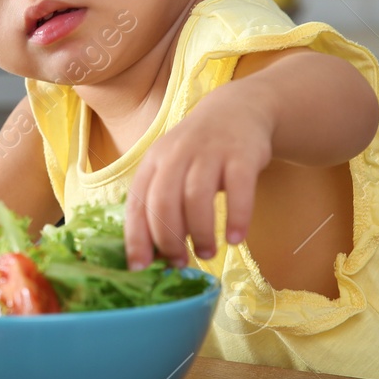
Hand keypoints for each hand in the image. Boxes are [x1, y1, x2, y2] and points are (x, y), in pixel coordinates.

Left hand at [123, 82, 273, 269]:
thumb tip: (155, 255)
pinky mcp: (242, 154)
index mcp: (153, 161)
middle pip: (164, 201)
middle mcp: (177, 154)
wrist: (237, 110)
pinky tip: (236, 238)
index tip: (140, 268)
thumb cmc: (198, 152)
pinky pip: (238, 189)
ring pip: (197, 197)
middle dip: (169, 238)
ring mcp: (210, 151)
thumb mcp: (171, 168)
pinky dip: (236, 217)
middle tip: (181, 262)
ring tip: (208, 252)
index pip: (138, 203)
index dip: (137, 238)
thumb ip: (161, 204)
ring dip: (201, 232)